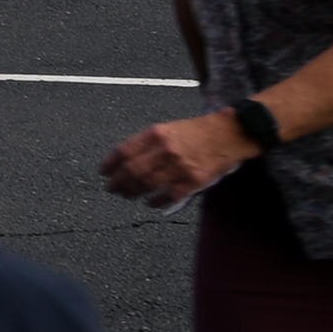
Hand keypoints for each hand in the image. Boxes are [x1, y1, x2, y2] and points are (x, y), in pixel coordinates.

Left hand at [102, 113, 248, 204]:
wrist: (228, 134)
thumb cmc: (196, 131)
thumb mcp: (167, 128)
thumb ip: (147, 143)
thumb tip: (125, 160)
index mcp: (155, 134)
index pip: (124, 151)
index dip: (110, 164)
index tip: (103, 173)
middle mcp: (165, 149)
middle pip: (132, 171)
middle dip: (118, 182)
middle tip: (112, 188)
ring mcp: (180, 166)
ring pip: (148, 184)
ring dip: (133, 192)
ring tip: (127, 195)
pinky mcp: (194, 180)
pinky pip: (169, 196)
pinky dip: (156, 202)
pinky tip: (150, 203)